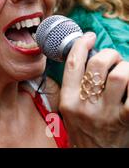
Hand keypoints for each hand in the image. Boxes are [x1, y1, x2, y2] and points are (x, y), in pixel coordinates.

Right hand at [59, 32, 128, 146]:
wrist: (95, 157)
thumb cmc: (86, 132)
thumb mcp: (70, 110)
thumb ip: (76, 87)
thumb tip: (89, 57)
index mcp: (68, 100)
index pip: (73, 64)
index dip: (81, 45)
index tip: (89, 36)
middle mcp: (85, 106)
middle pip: (97, 65)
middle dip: (109, 54)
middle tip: (113, 58)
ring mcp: (106, 114)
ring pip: (121, 75)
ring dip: (127, 67)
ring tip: (126, 72)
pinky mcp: (125, 120)